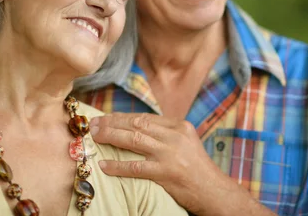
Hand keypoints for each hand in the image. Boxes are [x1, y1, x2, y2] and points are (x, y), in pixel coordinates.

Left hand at [90, 113, 274, 215]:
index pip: (145, 117)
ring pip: (133, 140)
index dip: (123, 116)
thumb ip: (165, 133)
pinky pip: (135, 167)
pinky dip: (117, 166)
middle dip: (112, 122)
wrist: (213, 190)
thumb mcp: (185, 142)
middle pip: (137, 124)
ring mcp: (170, 154)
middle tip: (94, 124)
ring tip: (95, 136)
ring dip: (111, 136)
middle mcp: (174, 136)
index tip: (107, 117)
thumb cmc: (197, 168)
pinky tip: (104, 165)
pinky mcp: (165, 173)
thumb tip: (136, 127)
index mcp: (179, 126)